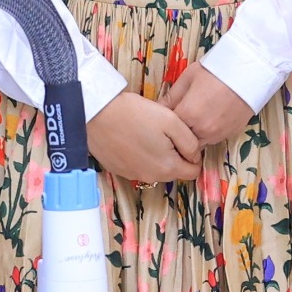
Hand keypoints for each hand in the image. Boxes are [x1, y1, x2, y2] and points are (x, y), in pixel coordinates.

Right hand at [86, 90, 202, 183]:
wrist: (96, 114)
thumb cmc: (135, 114)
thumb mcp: (172, 121)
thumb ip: (190, 142)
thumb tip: (195, 155)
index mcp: (167, 167)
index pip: (193, 172)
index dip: (193, 155)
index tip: (185, 139)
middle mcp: (151, 177)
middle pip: (173, 170)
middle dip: (175, 154)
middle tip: (164, 132)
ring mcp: (133, 175)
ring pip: (155, 169)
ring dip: (157, 155)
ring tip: (147, 132)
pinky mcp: (118, 170)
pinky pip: (138, 166)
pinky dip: (140, 155)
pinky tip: (132, 138)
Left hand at [167, 64, 254, 153]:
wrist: (251, 71)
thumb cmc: (216, 70)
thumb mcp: (188, 78)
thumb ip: (171, 97)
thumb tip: (156, 109)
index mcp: (188, 115)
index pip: (167, 129)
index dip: (164, 122)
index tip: (162, 116)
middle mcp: (202, 130)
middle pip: (182, 141)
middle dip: (177, 132)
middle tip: (179, 117)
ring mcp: (218, 135)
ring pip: (198, 143)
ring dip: (193, 134)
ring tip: (195, 116)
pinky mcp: (231, 134)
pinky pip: (213, 139)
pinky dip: (207, 133)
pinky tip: (210, 117)